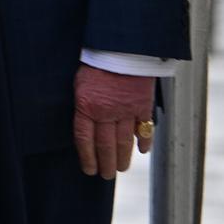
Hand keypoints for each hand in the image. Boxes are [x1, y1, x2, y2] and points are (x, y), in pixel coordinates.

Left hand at [72, 65, 155, 179]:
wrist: (120, 47)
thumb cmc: (95, 63)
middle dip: (105, 163)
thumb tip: (85, 125)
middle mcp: (106, 111)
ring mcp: (126, 109)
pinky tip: (143, 151)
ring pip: (124, 141)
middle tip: (105, 176)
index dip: (87, 156)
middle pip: (105, 144)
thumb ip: (83, 105)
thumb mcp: (80, 83)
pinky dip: (144, 141)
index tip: (89, 170)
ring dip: (123, 157)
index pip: (84, 138)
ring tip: (120, 169)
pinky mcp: (142, 104)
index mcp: (86, 105)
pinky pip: (144, 128)